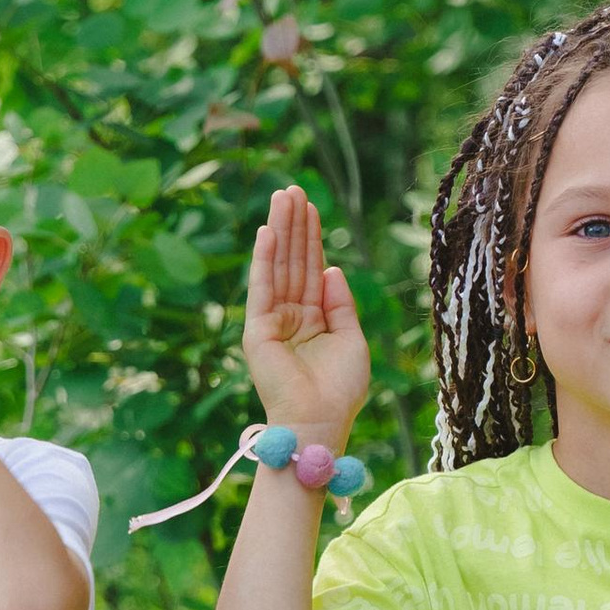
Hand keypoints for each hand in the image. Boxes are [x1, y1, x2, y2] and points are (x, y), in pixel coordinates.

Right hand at [242, 186, 369, 449]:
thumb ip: (340, 304)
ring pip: (277, 267)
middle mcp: (290, 318)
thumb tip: (332, 268)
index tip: (311, 206)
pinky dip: (264, 259)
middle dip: (293, 226)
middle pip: (293, 262)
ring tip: (282, 197)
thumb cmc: (341, 390)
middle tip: (292, 188)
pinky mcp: (257, 331)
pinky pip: (261, 287)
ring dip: (279, 231)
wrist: (321, 421)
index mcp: (313, 321)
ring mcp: (272, 323)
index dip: (312, 238)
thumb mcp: (352, 339)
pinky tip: (267, 231)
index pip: (311, 270)